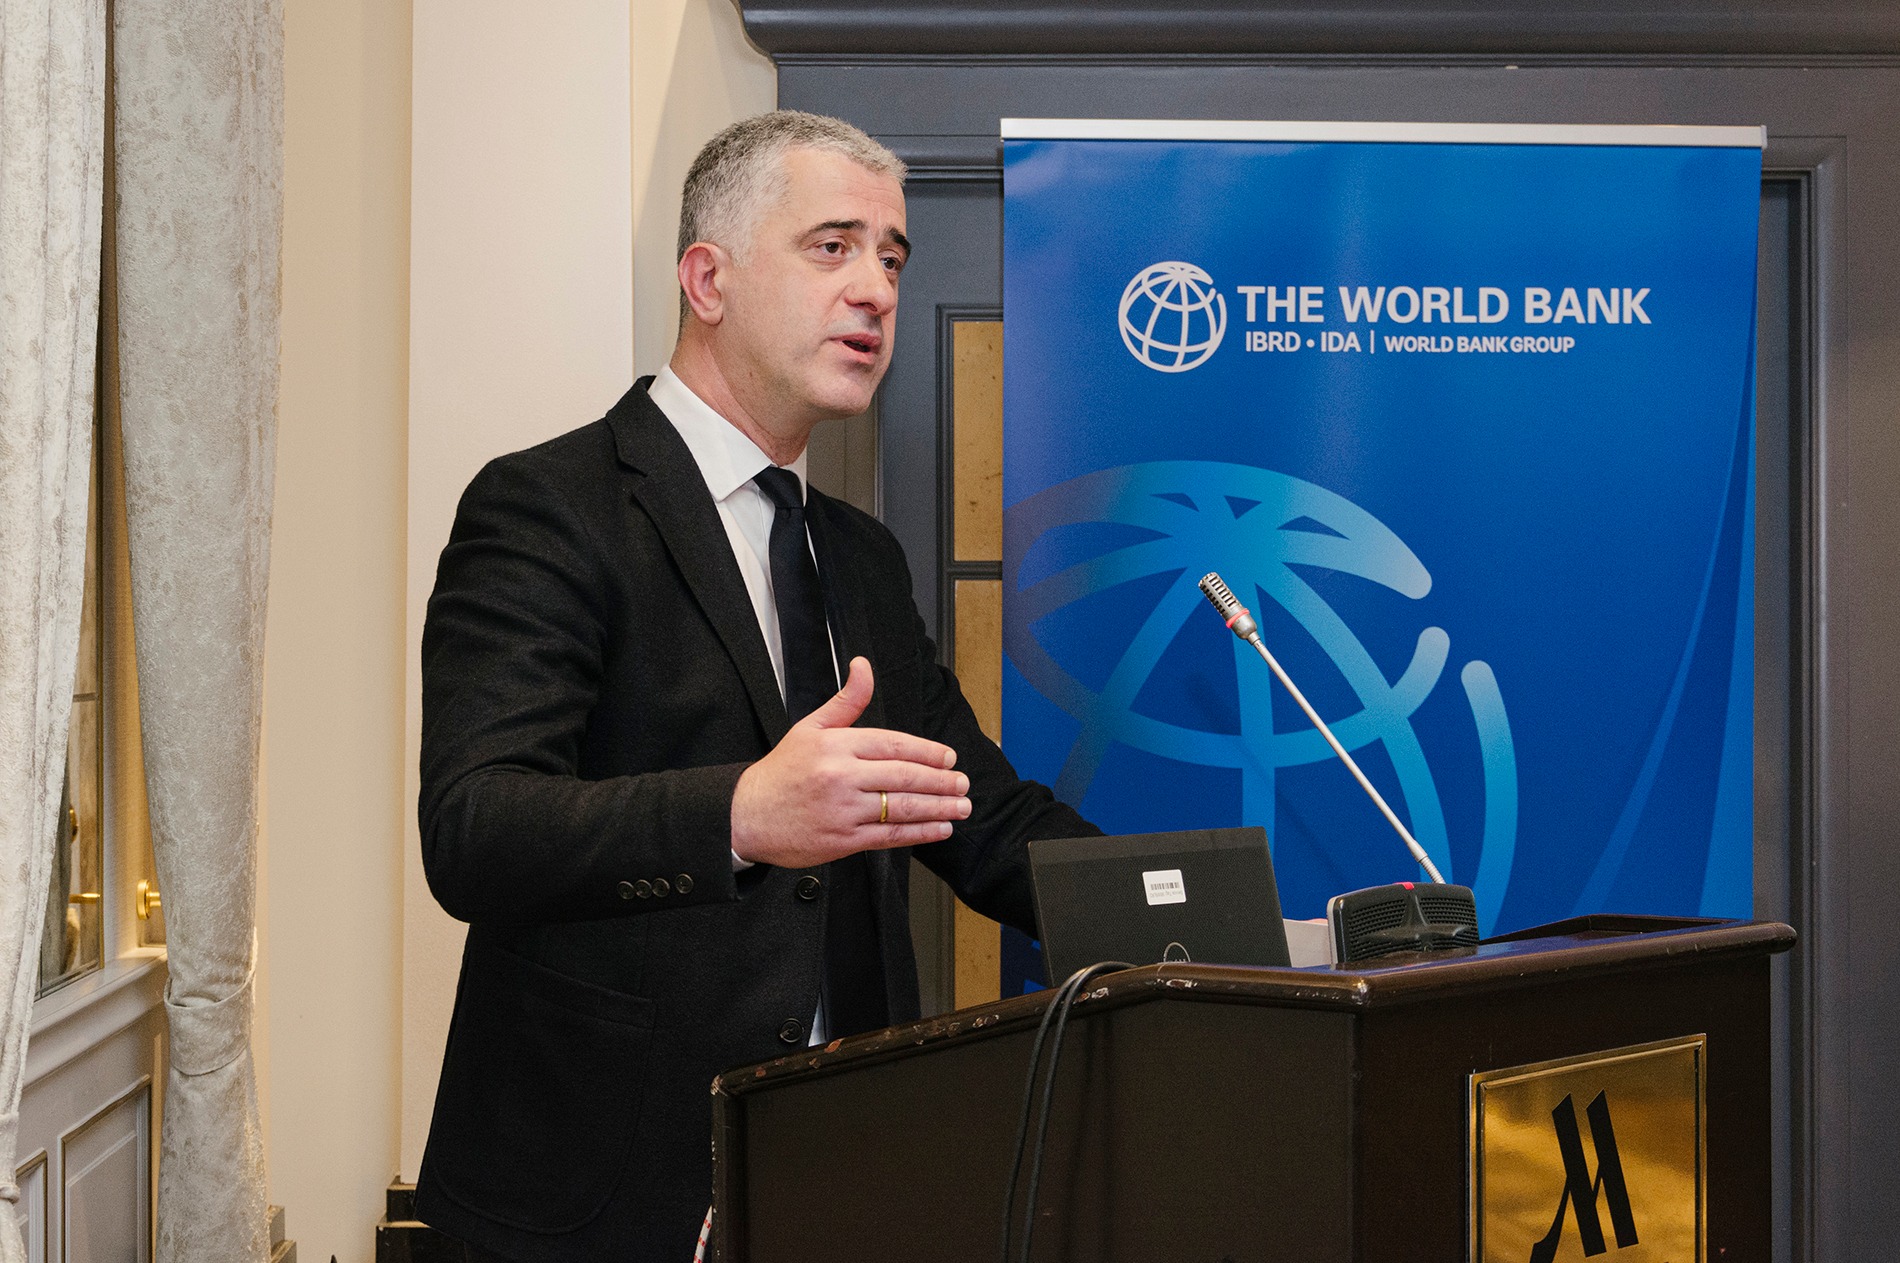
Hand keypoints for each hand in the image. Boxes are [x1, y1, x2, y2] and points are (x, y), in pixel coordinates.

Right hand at [730, 657, 971, 867]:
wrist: (746, 815)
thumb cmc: (782, 771)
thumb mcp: (810, 727)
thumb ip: (846, 700)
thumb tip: (864, 665)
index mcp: (837, 745)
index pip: (893, 745)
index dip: (927, 752)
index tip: (949, 757)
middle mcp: (842, 776)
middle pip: (903, 776)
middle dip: (940, 781)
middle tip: (963, 783)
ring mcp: (843, 810)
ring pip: (901, 808)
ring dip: (938, 807)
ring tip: (961, 806)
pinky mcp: (842, 840)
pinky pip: (889, 836)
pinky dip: (919, 833)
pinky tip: (939, 828)